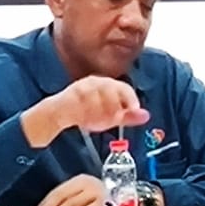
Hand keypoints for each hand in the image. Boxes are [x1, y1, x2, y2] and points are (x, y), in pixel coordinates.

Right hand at [25, 76, 148, 144]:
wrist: (59, 113)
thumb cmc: (86, 112)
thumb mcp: (111, 116)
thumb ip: (127, 116)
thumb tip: (145, 116)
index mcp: (107, 85)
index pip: (123, 87)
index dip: (130, 98)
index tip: (134, 109)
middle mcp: (95, 83)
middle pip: (111, 89)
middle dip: (115, 107)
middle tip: (113, 120)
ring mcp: (83, 88)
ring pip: (98, 97)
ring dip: (100, 112)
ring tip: (98, 123)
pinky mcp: (70, 95)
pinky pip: (83, 103)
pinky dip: (87, 113)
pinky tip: (87, 120)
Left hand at [32, 174, 106, 205]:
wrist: (131, 198)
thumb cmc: (105, 199)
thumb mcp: (85, 195)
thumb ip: (69, 202)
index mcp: (80, 180)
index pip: (58, 192)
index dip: (44, 204)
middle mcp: (88, 184)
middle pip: (63, 197)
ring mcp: (98, 193)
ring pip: (73, 204)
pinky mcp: (106, 205)